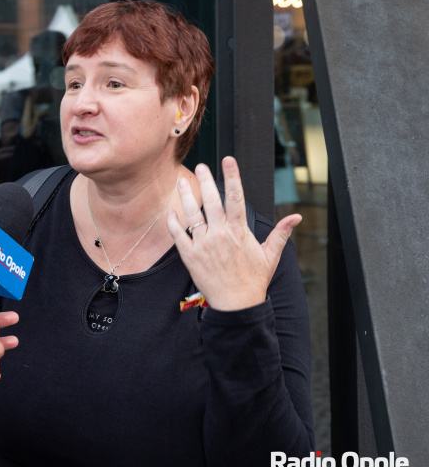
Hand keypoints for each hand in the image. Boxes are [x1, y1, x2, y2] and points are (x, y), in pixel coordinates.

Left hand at [165, 156, 300, 310]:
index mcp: (239, 231)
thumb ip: (281, 234)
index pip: (236, 197)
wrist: (236, 305)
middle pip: (211, 201)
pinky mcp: (190, 256)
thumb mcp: (270, 255)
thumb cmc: (253, 280)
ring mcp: (203, 244)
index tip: (228, 160)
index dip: (232, 177)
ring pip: (192, 214)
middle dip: (206, 180)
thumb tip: (296, 217)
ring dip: (185, 196)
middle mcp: (220, 234)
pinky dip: (173, 222)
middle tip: (200, 166)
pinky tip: (170, 211)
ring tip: (181, 182)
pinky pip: (178, 234)